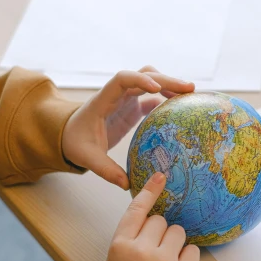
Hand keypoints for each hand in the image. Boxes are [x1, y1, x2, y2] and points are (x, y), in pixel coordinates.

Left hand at [62, 67, 193, 188]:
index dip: (140, 80)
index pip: (122, 79)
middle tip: (189, 89)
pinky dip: (167, 98)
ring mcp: (126, 98)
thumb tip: (127, 185)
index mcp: (104, 100)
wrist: (70, 135)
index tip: (156, 89)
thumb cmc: (75, 143)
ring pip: (151, 81)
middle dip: (166, 79)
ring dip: (170, 84)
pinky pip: (153, 97)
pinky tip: (182, 107)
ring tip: (190, 94)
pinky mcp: (132, 107)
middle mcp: (117, 94)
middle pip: (144, 75)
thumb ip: (106, 170)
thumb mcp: (87, 157)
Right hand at [103, 172, 199, 260]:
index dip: (149, 192)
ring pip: (178, 232)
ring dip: (174, 243)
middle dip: (160, 233)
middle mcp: (140, 250)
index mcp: (119, 245)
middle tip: (152, 255)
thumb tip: (156, 214)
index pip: (136, 210)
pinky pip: (192, 250)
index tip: (161, 176)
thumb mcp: (117, 259)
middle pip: (160, 221)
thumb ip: (132, 236)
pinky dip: (187, 258)